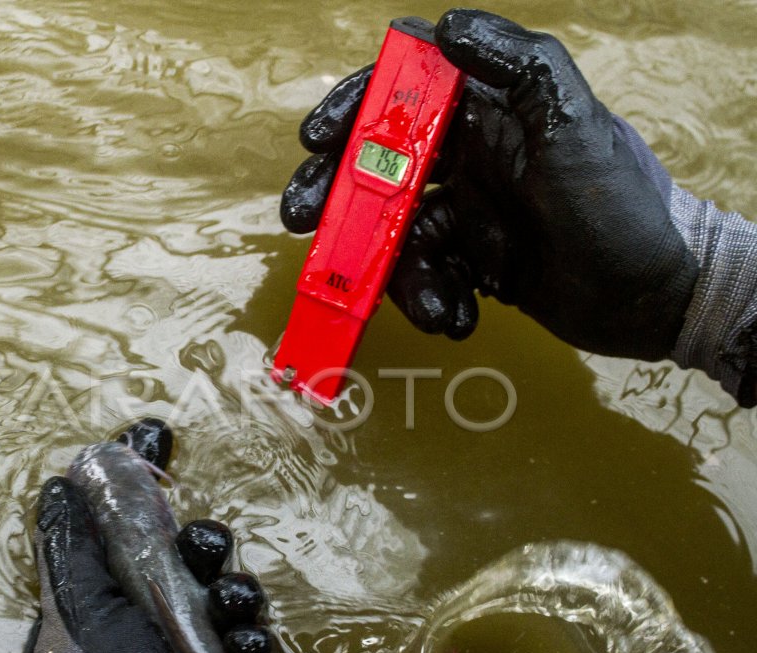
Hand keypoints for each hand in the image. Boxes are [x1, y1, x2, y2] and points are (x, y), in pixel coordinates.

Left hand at [21, 427, 292, 652]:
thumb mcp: (80, 617)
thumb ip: (74, 550)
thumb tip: (58, 483)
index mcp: (101, 616)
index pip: (126, 536)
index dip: (143, 488)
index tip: (157, 436)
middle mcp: (148, 640)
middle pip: (188, 568)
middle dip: (201, 549)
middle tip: (202, 547)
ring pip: (230, 607)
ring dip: (233, 598)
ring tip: (231, 604)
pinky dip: (254, 650)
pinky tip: (245, 647)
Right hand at [281, 8, 698, 360]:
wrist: (655, 299)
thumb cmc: (624, 205)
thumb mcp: (577, 125)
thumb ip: (520, 65)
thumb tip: (445, 27)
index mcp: (490, 111)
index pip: (403, 92)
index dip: (353, 108)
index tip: (319, 139)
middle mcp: (471, 154)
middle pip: (378, 164)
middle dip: (338, 194)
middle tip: (305, 222)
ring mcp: (468, 209)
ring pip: (395, 231)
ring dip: (396, 271)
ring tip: (432, 305)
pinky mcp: (472, 258)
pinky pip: (423, 273)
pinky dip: (429, 297)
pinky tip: (457, 316)